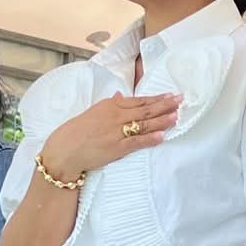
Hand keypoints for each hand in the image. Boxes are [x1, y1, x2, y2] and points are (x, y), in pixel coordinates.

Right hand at [39, 93, 181, 182]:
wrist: (65, 150)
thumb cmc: (77, 131)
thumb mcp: (93, 112)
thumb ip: (110, 105)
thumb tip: (120, 96)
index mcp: (110, 106)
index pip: (138, 101)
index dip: (156, 98)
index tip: (170, 95)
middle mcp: (115, 116)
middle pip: (145, 110)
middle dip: (165, 105)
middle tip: (181, 101)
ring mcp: (116, 132)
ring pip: (144, 124)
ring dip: (161, 120)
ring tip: (176, 116)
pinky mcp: (116, 148)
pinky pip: (136, 142)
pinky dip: (150, 139)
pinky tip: (162, 136)